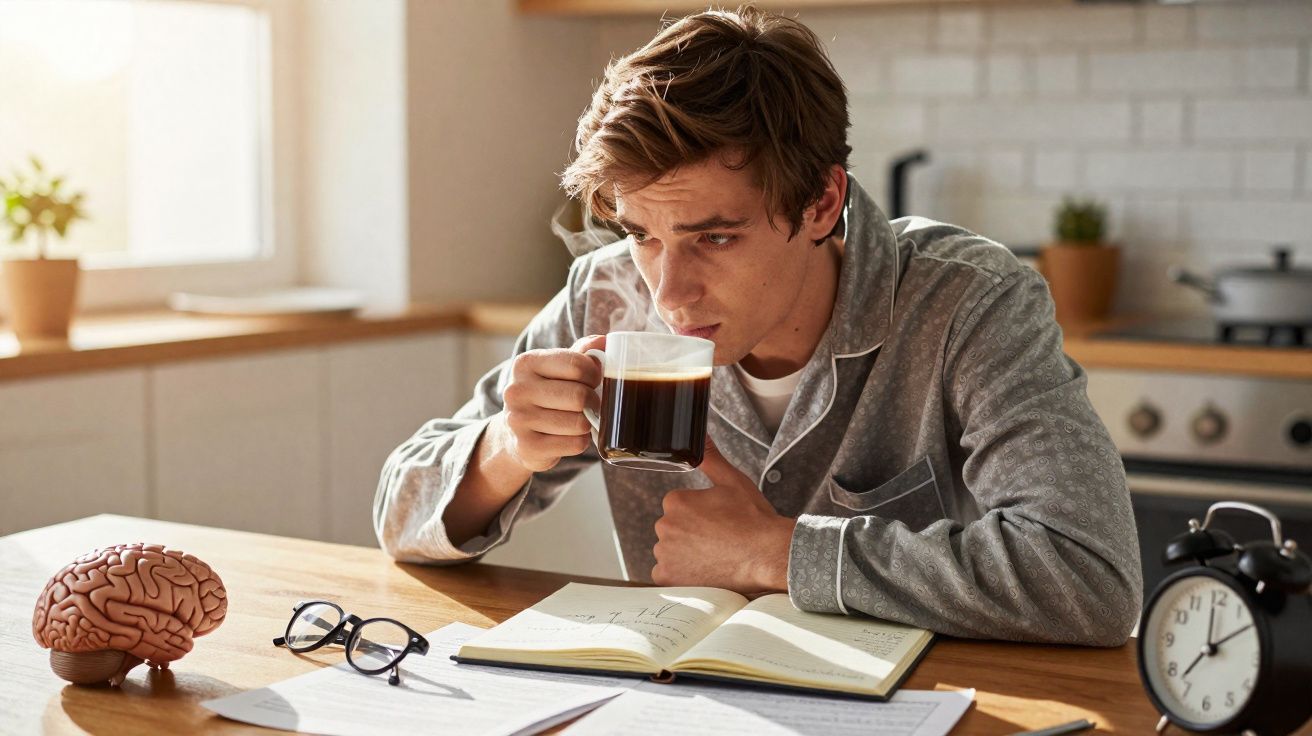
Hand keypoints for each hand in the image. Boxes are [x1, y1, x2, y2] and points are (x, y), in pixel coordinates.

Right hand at [499, 335, 605, 472]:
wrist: (515, 433)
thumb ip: (582, 352)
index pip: (576, 364)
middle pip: (579, 396)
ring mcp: (519, 420)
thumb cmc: (545, 394)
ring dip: (587, 423)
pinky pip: (575, 444)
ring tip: (578, 419)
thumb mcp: (557, 368)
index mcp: (525, 363)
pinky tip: (568, 436)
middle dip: (593, 401)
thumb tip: (605, 340)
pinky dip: (580, 441)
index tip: (593, 380)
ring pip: (579, 422)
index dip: (594, 374)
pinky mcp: (528, 447)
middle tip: (589, 403)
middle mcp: (517, 390)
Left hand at [651, 438, 795, 593]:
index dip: (701, 514)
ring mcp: (665, 554)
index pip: (680, 506)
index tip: (719, 521)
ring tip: (715, 556)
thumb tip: (700, 435)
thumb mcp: (733, 481)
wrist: (769, 555)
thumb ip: (710, 458)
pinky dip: (682, 575)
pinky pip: (667, 574)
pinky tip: (705, 571)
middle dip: (692, 534)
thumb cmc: (754, 519)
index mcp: (675, 501)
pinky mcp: (668, 578)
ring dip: (686, 554)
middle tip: (720, 539)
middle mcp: (664, 526)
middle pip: (674, 529)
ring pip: (671, 551)